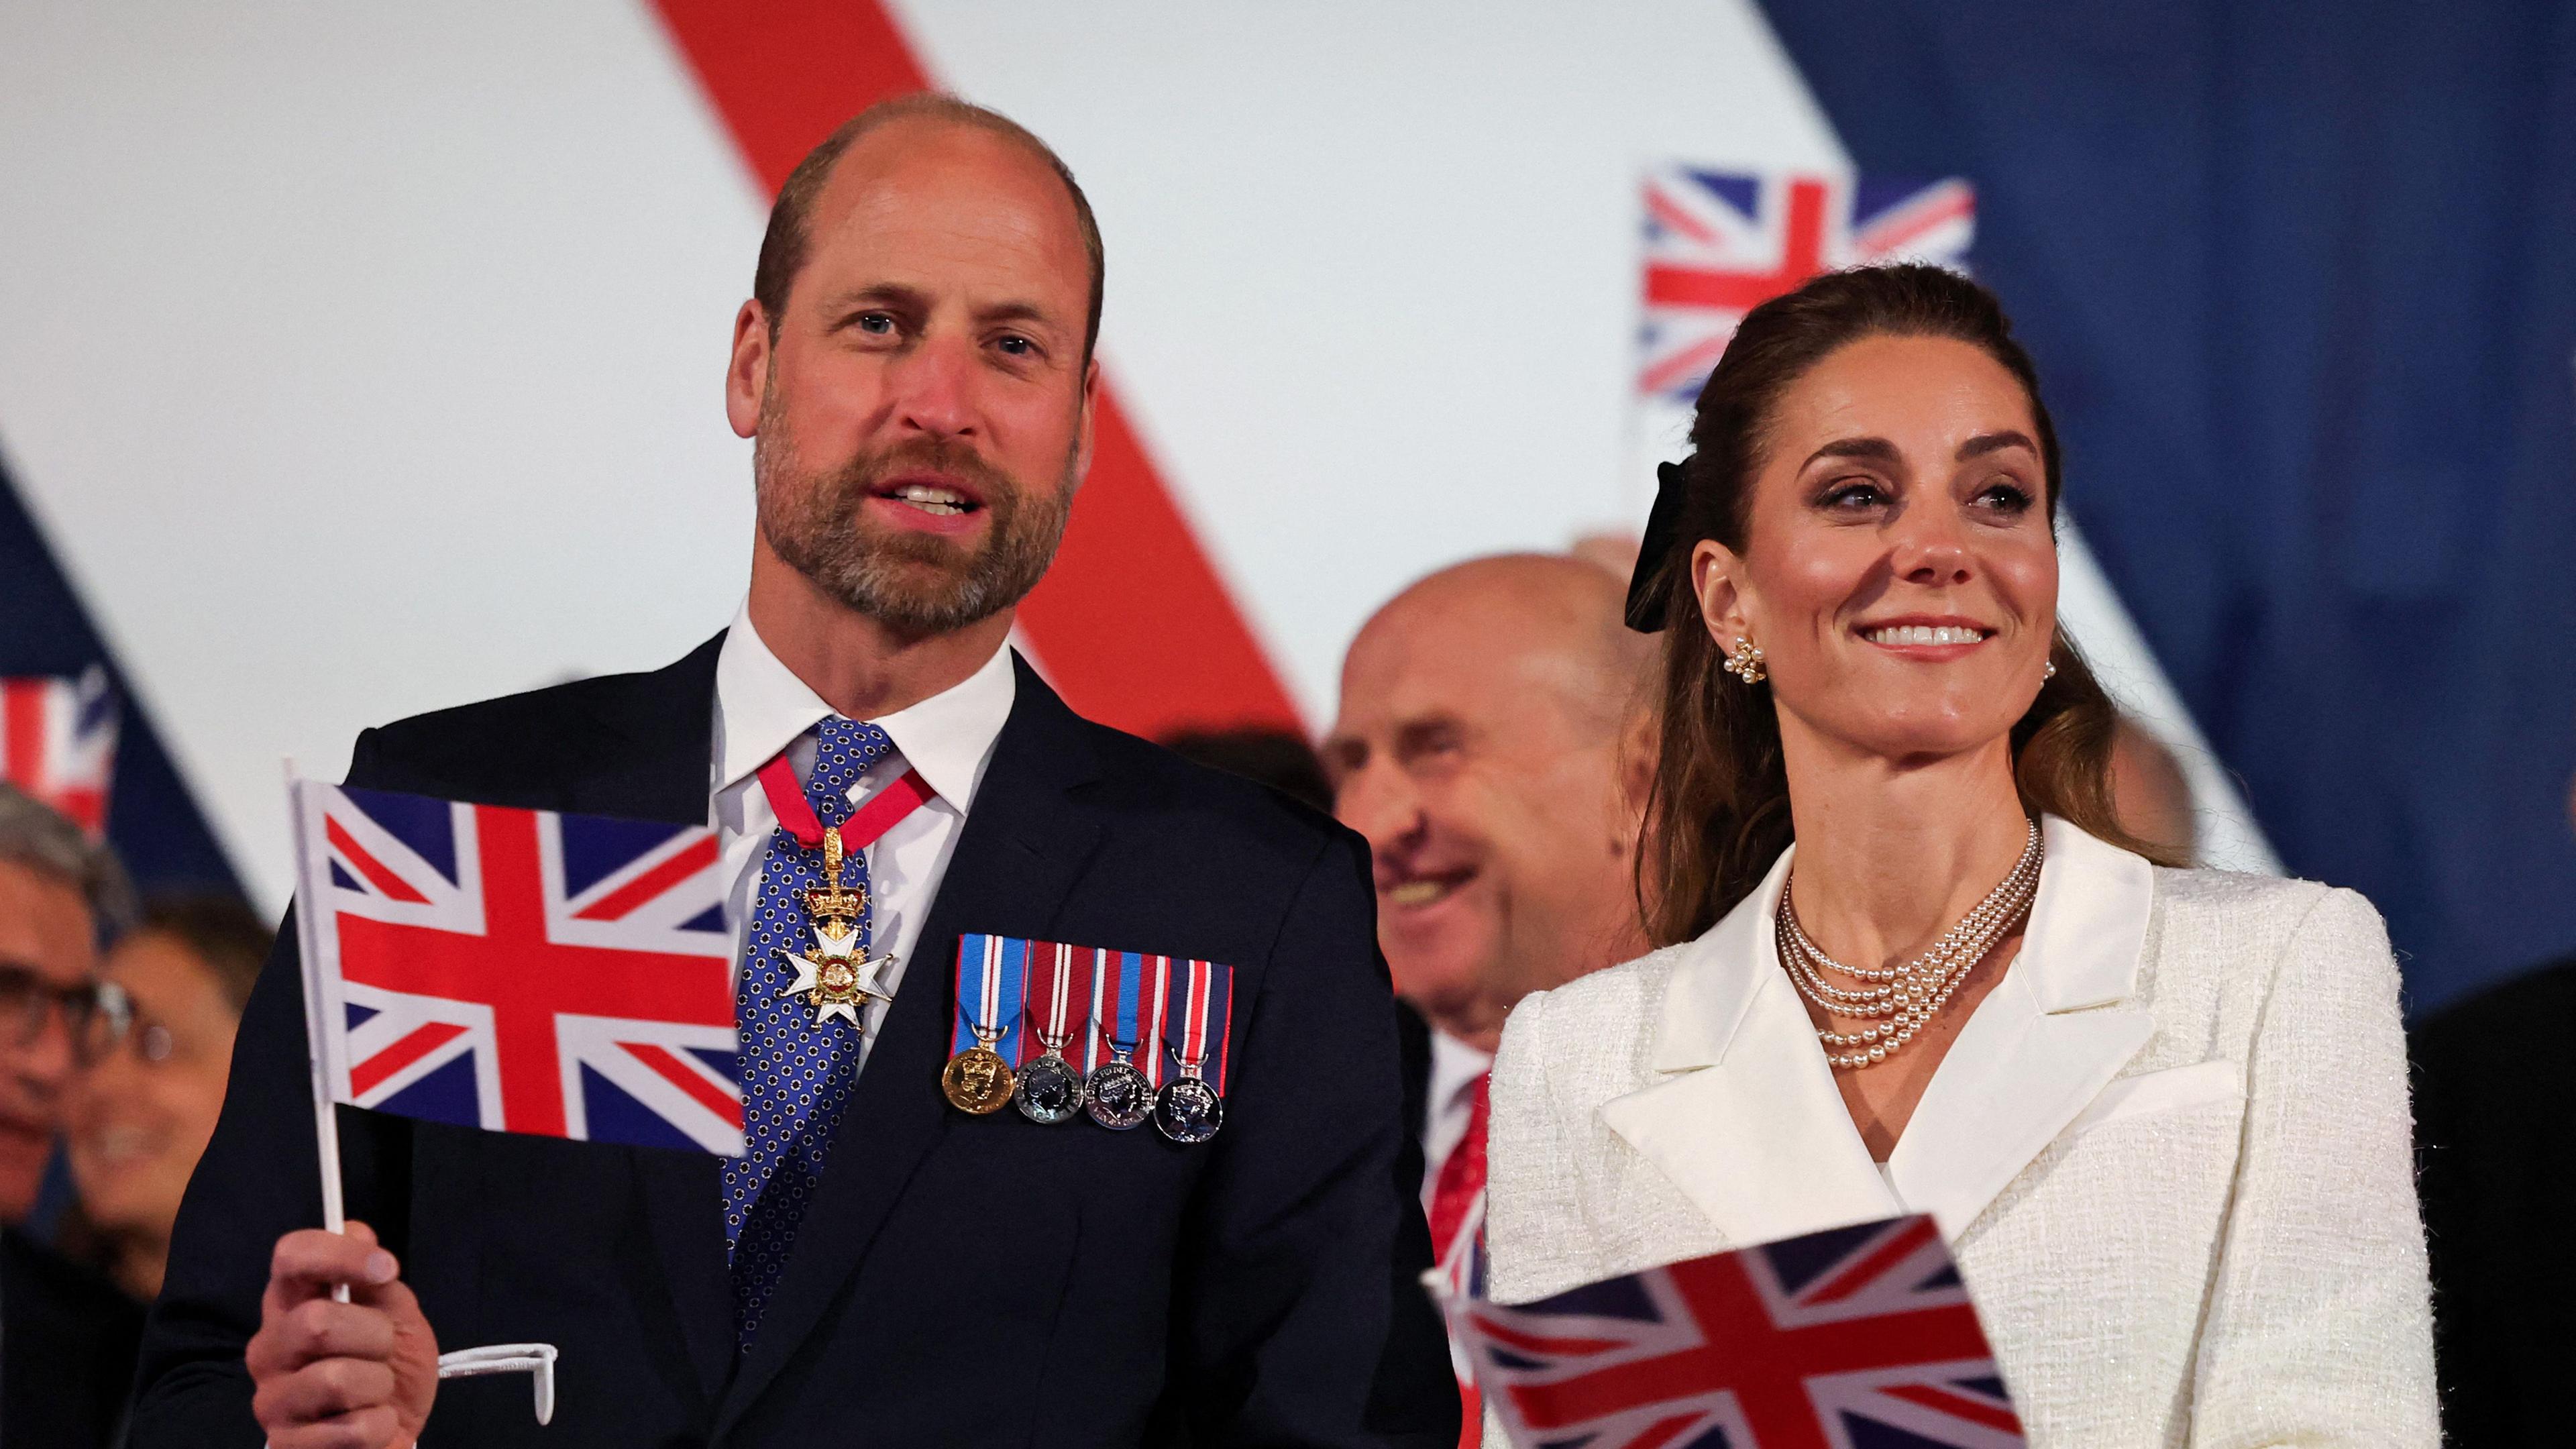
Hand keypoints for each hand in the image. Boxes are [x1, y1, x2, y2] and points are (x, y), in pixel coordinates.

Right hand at [247, 1221, 438, 1448]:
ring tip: (376, 1390)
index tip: (386, 1269)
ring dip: (378, 1384)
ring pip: (334, 1378)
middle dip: (374, 1335)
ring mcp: (271, 1399)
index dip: (340, 1255)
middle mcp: (269, 1348)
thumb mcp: (396, 1314)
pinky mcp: (284, 1445)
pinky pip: (350, 1429)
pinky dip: (379, 1424)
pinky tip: (372, 1423)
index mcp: (292, 1304)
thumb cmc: (392, 1366)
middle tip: (383, 1350)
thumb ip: (375, 1277)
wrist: (397, 1429)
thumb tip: (355, 1230)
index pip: (291, 1257)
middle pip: (316, 1322)